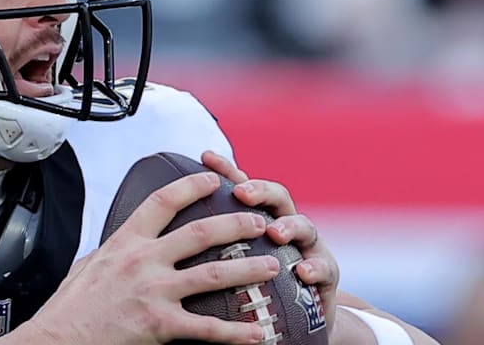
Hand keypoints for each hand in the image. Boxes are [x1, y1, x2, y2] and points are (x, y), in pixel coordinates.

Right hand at [12, 172, 279, 344]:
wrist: (57, 338)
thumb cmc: (70, 307)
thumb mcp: (89, 264)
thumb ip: (114, 250)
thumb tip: (126, 240)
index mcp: (125, 242)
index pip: (162, 201)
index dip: (191, 186)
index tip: (213, 179)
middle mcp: (142, 261)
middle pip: (199, 233)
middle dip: (235, 224)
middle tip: (259, 222)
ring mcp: (153, 292)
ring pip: (212, 274)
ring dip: (247, 269)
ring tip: (272, 266)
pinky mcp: (159, 324)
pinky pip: (207, 327)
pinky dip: (236, 331)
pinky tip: (258, 332)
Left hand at [201, 151, 340, 335]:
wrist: (295, 325)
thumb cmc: (253, 290)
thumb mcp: (229, 265)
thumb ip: (203, 246)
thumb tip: (158, 232)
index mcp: (257, 221)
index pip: (242, 188)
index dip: (226, 170)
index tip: (206, 157)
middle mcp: (284, 227)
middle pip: (276, 197)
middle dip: (260, 190)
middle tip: (241, 194)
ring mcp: (307, 248)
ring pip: (304, 226)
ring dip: (289, 226)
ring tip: (274, 232)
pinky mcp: (325, 277)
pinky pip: (324, 269)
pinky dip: (315, 268)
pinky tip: (303, 272)